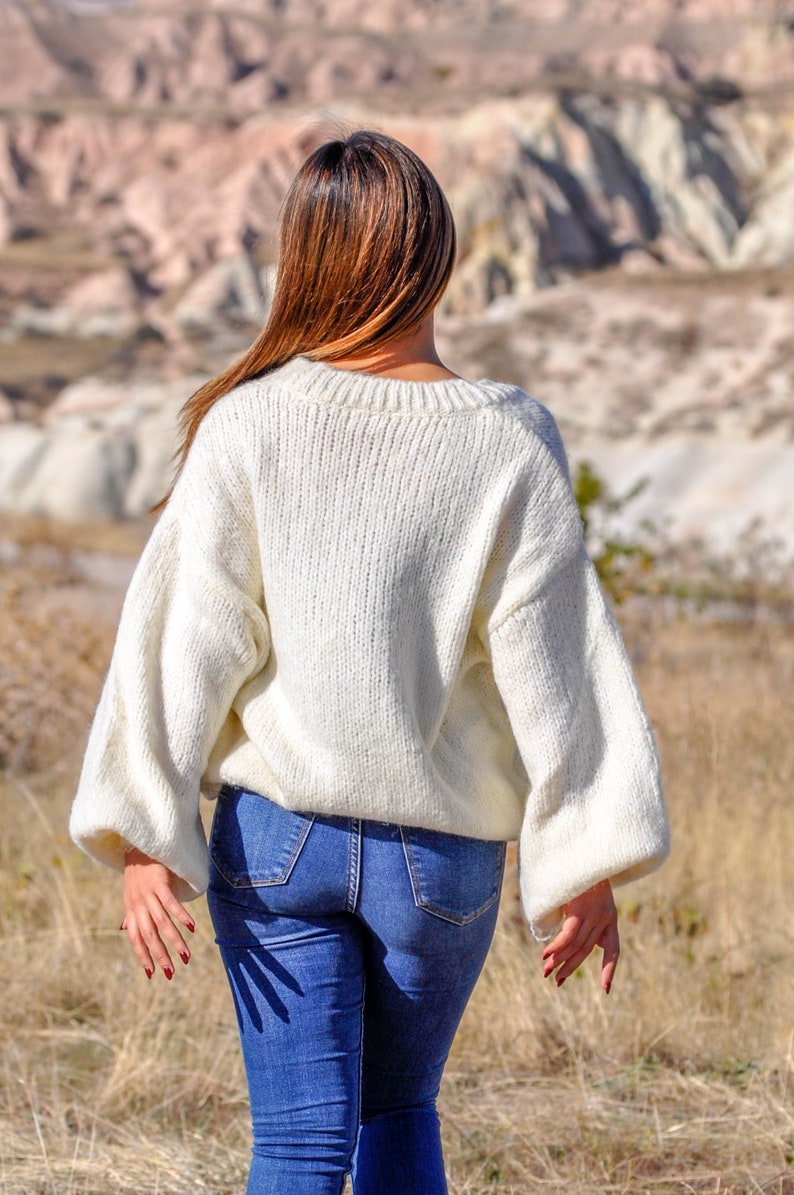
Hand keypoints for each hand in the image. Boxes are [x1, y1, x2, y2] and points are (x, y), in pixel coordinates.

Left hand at [121, 848, 194, 979]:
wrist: (136, 845)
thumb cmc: (136, 871)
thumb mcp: (130, 894)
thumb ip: (131, 913)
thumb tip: (125, 929)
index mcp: (132, 910)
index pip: (136, 939)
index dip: (143, 956)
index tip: (152, 973)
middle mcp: (138, 905)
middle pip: (149, 936)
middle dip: (161, 956)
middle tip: (172, 972)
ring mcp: (148, 895)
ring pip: (162, 924)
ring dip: (175, 942)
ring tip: (186, 956)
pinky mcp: (159, 883)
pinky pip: (170, 903)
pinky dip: (181, 916)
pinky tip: (191, 928)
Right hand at [542, 879, 618, 993]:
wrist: (586, 852)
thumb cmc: (584, 875)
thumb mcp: (592, 898)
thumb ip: (590, 919)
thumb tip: (586, 940)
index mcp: (611, 919)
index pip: (614, 950)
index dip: (609, 969)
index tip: (605, 990)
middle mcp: (605, 918)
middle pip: (586, 950)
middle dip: (570, 967)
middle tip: (557, 980)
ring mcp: (593, 913)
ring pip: (575, 945)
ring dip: (558, 960)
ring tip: (546, 971)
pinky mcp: (580, 908)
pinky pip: (568, 934)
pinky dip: (557, 946)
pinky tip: (547, 954)